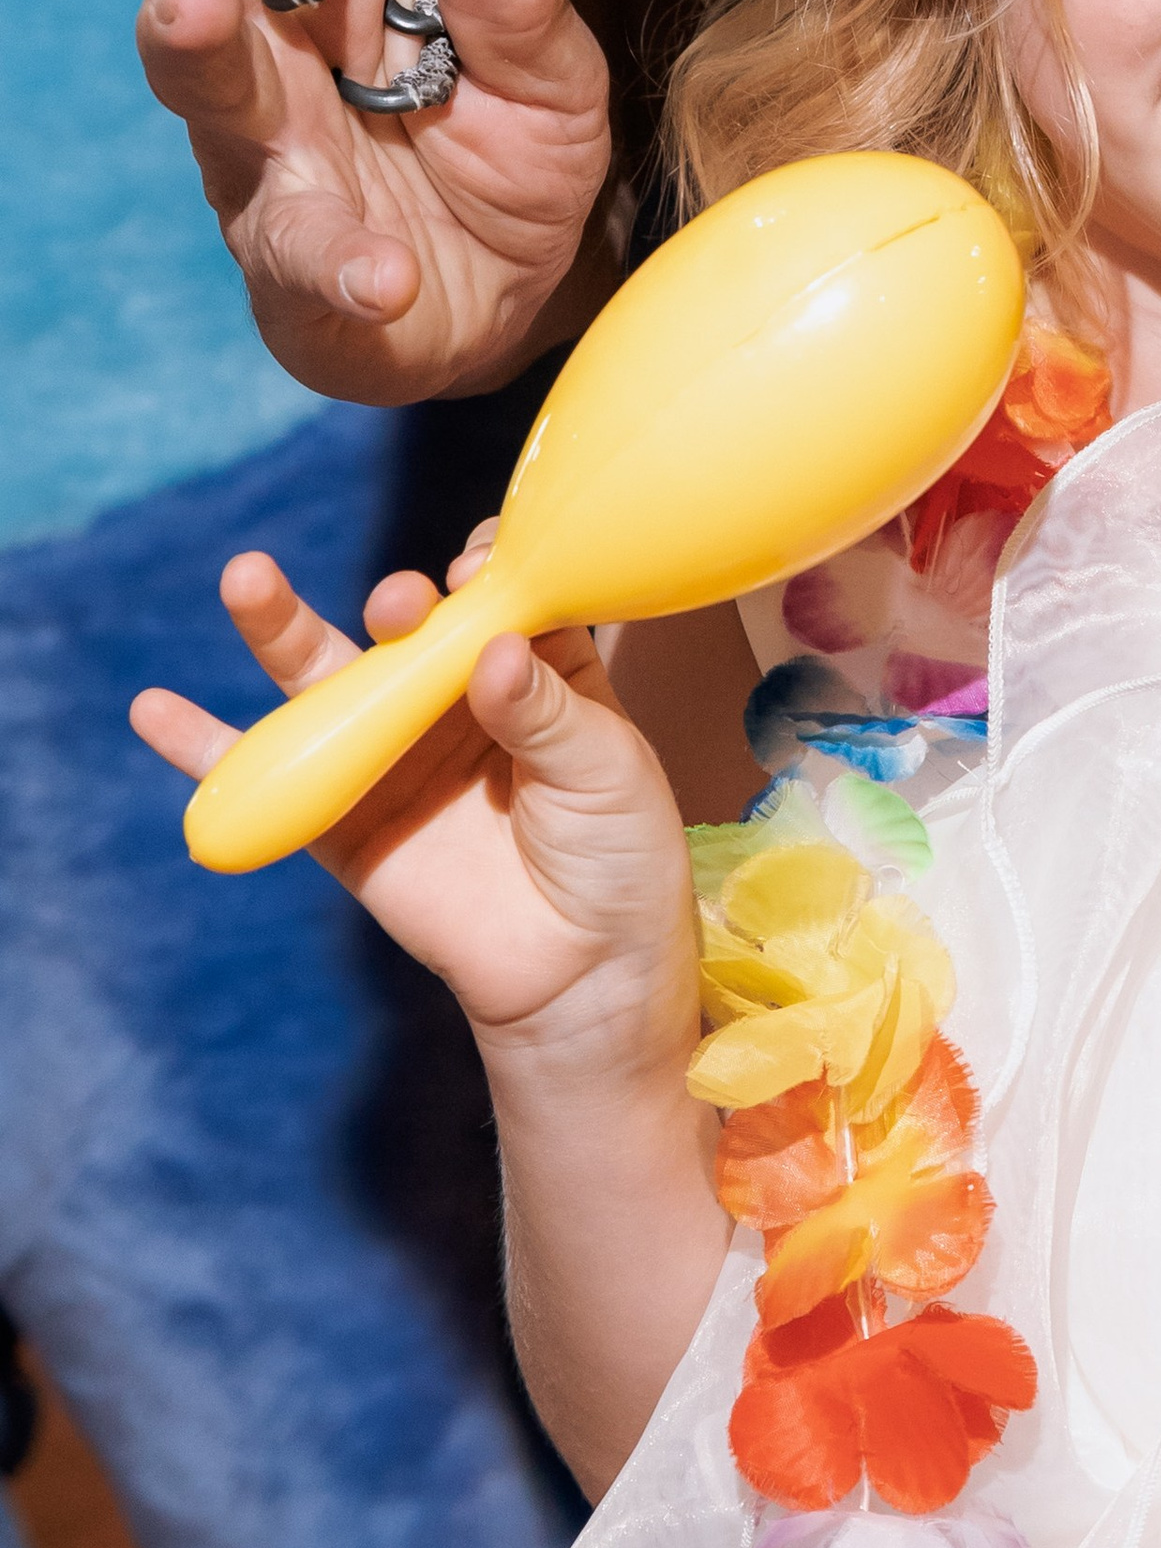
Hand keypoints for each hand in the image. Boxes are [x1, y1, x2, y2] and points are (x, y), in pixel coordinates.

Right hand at [130, 529, 700, 1066]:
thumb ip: (545, 710)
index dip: (481, 572)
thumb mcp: (605, 773)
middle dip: (398, 605)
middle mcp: (455, 699)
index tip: (477, 571)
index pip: (495, 596)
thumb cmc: (618, 861)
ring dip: (281, 627)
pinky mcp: (345, 817)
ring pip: (326, 680)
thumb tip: (490, 651)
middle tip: (400, 608)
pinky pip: (274, 776)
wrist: (583, 976)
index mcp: (535, 671)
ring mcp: (394, 753)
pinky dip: (207, 750)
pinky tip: (154, 711)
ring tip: (246, 580)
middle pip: (404, 626)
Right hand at [131, 0, 616, 396]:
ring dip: (198, 36)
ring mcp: (274, 145)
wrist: (506, 299)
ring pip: (214, 80)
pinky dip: (337, 263)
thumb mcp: (557, 67)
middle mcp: (284, 33)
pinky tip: (372, 268)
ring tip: (199, 1)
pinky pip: (307, 258)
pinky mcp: (299, 261)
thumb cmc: (507, 148)